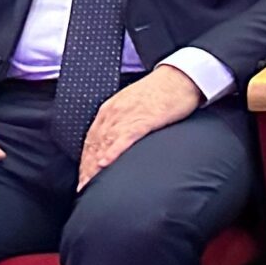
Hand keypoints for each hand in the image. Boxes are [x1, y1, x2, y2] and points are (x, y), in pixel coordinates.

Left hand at [77, 66, 203, 189]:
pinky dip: (113, 151)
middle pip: (94, 145)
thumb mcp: (136, 104)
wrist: (182, 76)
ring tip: (89, 183)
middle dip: (86, 168)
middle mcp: (113, 112)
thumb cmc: (163, 91)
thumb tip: (118, 140)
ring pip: (105, 143)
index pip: (92, 140)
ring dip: (94, 165)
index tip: (83, 177)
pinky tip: (106, 163)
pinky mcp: (144, 118)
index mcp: (110, 109)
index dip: (85, 161)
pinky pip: (125, 137)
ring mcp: (127, 115)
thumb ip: (124, 121)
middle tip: (83, 188)